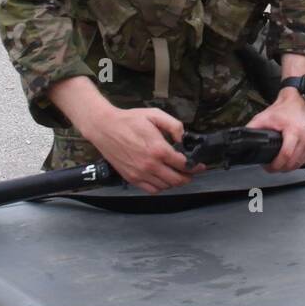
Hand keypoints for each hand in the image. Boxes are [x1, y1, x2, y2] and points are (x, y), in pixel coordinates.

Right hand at [74, 105, 197, 194]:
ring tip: (177, 174)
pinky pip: (151, 190)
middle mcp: (150, 165)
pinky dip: (160, 187)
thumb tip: (183, 139)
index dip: (195, 166)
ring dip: (175, 182)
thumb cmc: (129, 120)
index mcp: (158, 149)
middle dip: (188, 177)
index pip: (183, 164)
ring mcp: (140, 174)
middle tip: (192, 172)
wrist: (104, 127)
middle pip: (177, 179)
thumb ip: (174, 126)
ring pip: (165, 186)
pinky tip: (163, 179)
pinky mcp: (131, 178)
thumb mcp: (155, 115)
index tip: (200, 165)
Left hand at [244, 88, 304, 172]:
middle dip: (279, 168)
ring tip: (278, 163)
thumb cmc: (283, 110)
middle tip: (271, 166)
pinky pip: (304, 161)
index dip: (276, 165)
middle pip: (292, 163)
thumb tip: (241, 140)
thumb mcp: (263, 117)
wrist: (297, 103)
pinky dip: (295, 163)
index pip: (286, 154)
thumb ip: (252, 129)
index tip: (269, 167)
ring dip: (287, 167)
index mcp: (293, 130)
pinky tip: (288, 159)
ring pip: (298, 164)